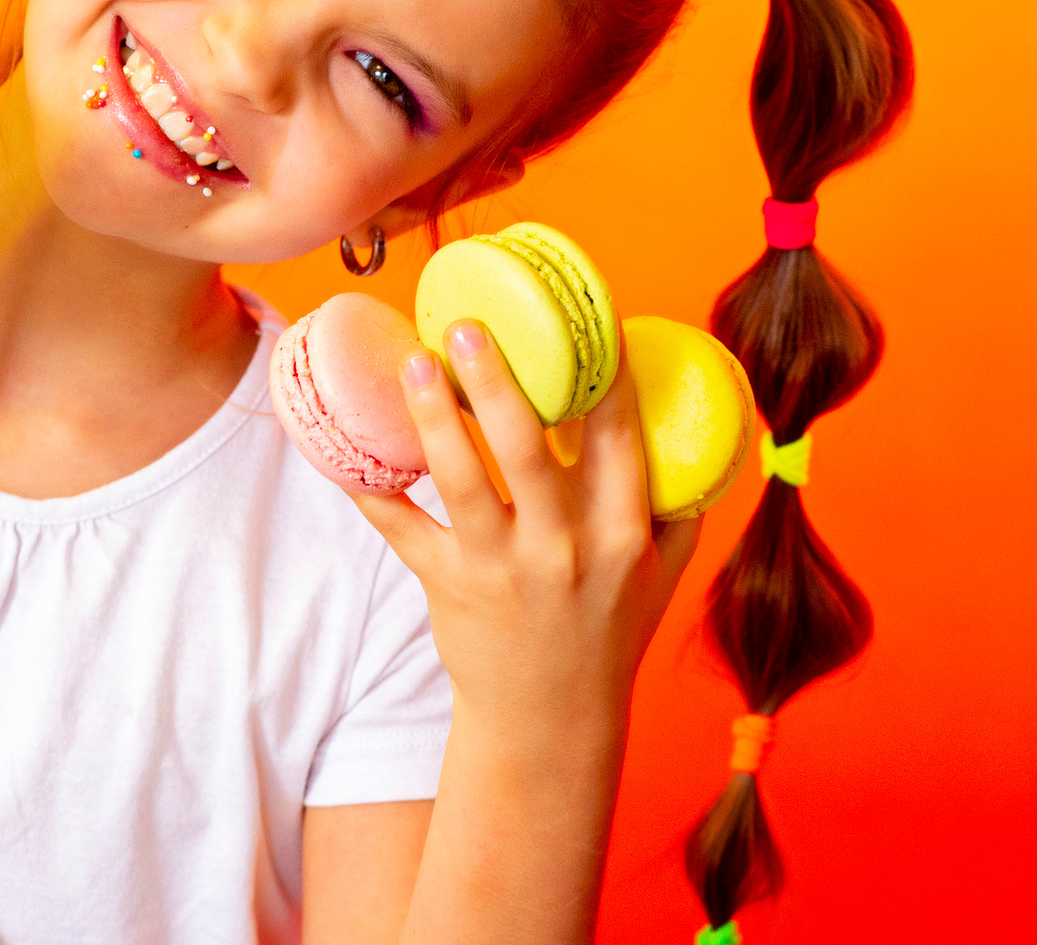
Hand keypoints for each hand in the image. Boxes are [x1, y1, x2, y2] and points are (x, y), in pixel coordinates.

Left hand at [348, 324, 699, 739]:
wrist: (551, 721)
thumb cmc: (606, 634)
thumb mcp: (659, 574)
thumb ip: (673, 505)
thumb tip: (690, 424)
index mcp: (621, 534)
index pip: (617, 437)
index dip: (601, 371)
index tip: (584, 314)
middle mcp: (562, 549)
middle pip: (528, 450)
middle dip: (498, 380)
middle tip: (469, 324)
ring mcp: (500, 569)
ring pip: (462, 480)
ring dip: (435, 417)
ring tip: (416, 360)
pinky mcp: (447, 586)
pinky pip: (402, 528)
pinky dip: (372, 488)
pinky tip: (346, 445)